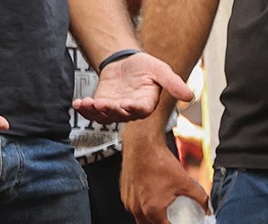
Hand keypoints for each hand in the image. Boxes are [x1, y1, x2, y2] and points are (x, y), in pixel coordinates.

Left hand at [73, 52, 192, 124]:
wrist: (126, 63)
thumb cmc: (145, 67)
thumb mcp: (161, 71)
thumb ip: (174, 84)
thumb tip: (190, 96)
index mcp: (146, 103)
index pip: (141, 109)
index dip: (133, 108)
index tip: (126, 104)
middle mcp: (131, 110)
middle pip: (120, 114)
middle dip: (110, 110)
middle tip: (101, 104)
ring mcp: (115, 109)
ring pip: (105, 116)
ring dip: (94, 112)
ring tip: (86, 104)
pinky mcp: (102, 106)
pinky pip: (93, 113)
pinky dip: (84, 110)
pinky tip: (77, 104)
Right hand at [120, 121, 208, 223]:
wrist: (142, 145)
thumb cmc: (160, 162)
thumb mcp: (185, 182)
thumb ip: (200, 198)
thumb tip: (208, 209)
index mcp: (152, 210)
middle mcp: (137, 210)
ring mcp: (129, 202)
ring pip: (140, 221)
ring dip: (151, 222)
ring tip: (164, 215)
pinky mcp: (125, 194)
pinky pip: (134, 208)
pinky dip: (144, 209)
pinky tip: (153, 200)